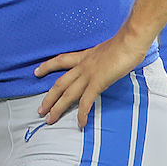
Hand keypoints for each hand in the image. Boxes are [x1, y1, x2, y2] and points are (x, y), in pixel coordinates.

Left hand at [34, 29, 150, 127]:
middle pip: (60, 84)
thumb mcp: (107, 50)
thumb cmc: (124, 43)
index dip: (47, 66)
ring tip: (49, 119)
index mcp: (84, 57)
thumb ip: (101, 58)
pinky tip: (80, 123)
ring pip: (68, 94)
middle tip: (40, 110)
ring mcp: (88, 75)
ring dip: (58, 108)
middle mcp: (82, 66)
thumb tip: (104, 63)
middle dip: (49, 98)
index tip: (37, 71)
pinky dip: (82, 113)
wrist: (129, 42)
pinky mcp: (98, 82)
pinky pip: (86, 101)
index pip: (61, 60)